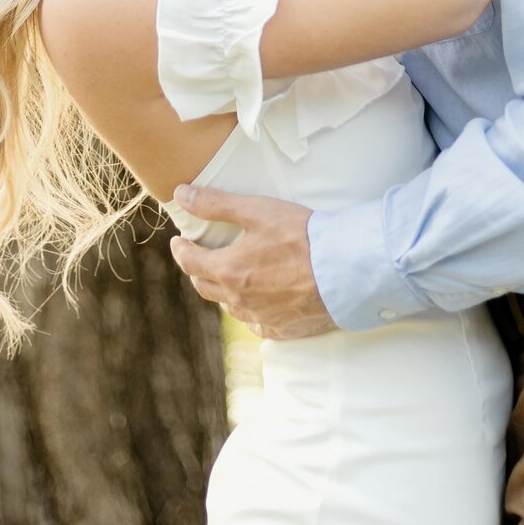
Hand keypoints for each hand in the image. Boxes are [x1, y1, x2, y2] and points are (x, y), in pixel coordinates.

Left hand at [169, 186, 337, 340]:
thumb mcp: (257, 210)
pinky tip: (258, 301)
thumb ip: (216, 203)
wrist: (344, 270)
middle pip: (205, 287)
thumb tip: (181, 194)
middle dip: (199, 270)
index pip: (190, 262)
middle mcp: (239, 300)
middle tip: (200, 257)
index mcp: (228, 271)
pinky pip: (256, 323)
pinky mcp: (282, 330)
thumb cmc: (301, 236)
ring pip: (230, 306)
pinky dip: (251, 310)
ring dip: (224, 290)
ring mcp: (260, 318)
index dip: (181, 250)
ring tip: (230, 275)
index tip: (179, 242)